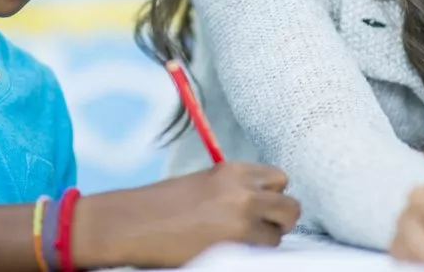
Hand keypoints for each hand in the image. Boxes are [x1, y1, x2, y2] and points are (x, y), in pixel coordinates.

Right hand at [71, 161, 300, 267]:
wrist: (132, 223)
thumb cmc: (160, 205)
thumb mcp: (202, 183)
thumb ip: (233, 188)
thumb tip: (257, 203)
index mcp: (233, 170)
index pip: (280, 178)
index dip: (273, 195)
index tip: (263, 206)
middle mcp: (243, 190)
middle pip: (291, 205)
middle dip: (281, 219)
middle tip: (263, 228)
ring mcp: (241, 218)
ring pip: (280, 233)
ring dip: (268, 239)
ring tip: (244, 242)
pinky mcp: (234, 244)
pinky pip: (262, 252)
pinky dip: (254, 254)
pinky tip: (234, 251)